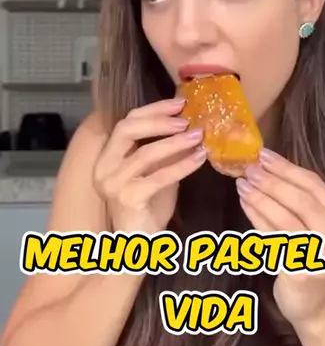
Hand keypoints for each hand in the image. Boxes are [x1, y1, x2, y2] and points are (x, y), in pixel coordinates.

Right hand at [93, 98, 205, 234]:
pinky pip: (159, 176)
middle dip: (159, 121)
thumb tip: (188, 123)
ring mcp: (112, 183)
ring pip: (145, 153)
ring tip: (198, 137)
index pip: (126, 122)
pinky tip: (199, 159)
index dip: (152, 110)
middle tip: (186, 120)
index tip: (178, 103)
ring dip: (175, 143)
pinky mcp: (128, 198)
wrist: (140, 242)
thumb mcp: (155, 170)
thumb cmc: (148, 205)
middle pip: (127, 130)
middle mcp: (104, 167)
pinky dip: (182, 165)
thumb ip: (163, 149)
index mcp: (107, 156)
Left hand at [236, 148, 324, 329]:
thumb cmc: (309, 258)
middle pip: (302, 201)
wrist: (312, 306)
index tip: (264, 155)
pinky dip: (257, 219)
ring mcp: (321, 258)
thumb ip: (298, 201)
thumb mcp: (312, 227)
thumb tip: (266, 166)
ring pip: (286, 220)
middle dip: (273, 182)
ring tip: (242, 184)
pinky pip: (274, 240)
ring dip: (261, 198)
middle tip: (249, 169)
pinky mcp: (300, 274)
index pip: (316, 186)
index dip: (288, 168)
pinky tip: (245, 205)